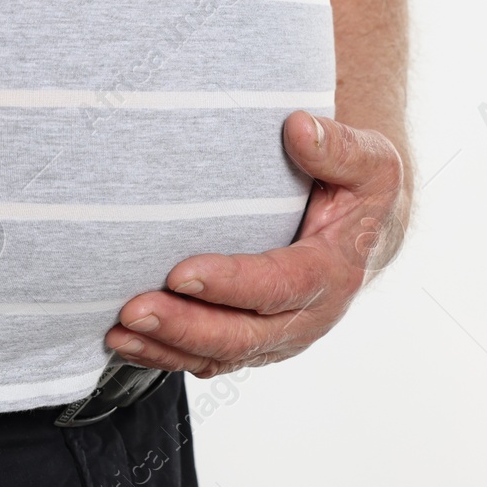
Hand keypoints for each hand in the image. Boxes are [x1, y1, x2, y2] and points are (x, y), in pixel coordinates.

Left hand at [104, 110, 408, 377]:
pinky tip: (124, 341)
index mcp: (331, 275)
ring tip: (118, 331)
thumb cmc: (356, 191)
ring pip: (218, 357)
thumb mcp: (368, 164)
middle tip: (133, 310)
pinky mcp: (249, 343)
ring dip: (165, 347)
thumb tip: (297, 126)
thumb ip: (338, 147)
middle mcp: (305, 318)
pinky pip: (205, 360)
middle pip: (241, 336)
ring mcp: (275, 337)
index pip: (278, 285)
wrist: (358, 232)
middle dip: (184, 326)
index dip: (230, 283)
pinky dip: (163, 355)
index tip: (180, 273)